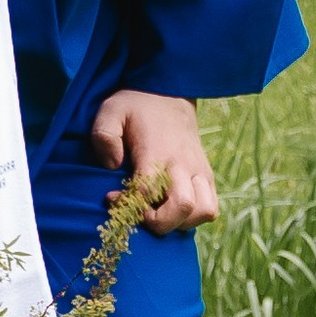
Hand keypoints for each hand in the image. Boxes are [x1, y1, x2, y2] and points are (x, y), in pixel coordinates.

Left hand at [88, 87, 217, 232]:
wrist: (169, 94)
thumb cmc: (135, 106)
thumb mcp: (110, 111)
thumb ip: (104, 136)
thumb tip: (112, 165)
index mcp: (158, 152)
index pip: (148, 192)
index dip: (127, 204)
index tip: (111, 196)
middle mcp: (184, 165)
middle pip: (183, 208)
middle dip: (158, 222)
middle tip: (139, 212)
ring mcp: (200, 172)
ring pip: (204, 212)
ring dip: (180, 222)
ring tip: (157, 212)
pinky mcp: (207, 176)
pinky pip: (211, 207)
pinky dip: (194, 217)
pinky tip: (170, 208)